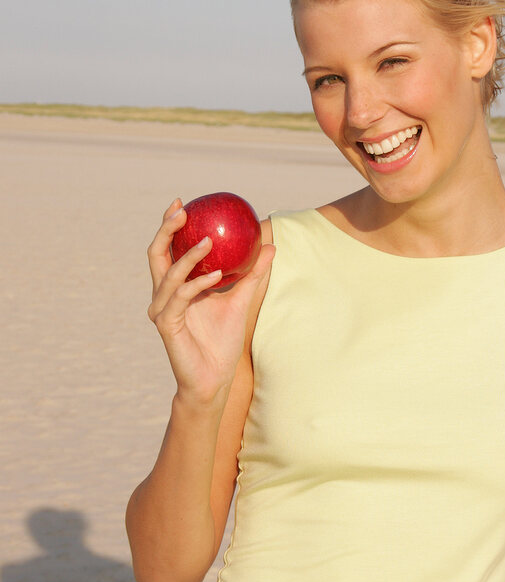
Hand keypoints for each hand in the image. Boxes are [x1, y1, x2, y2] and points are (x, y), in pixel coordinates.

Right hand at [146, 199, 274, 404]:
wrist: (214, 378)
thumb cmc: (223, 340)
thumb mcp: (242, 300)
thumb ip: (253, 273)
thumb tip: (270, 245)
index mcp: (176, 286)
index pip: (167, 249)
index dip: (170, 225)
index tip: (182, 203)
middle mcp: (163, 295)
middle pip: (157, 254)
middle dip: (167, 230)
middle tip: (182, 211)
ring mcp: (162, 310)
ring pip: (169, 274)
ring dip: (189, 256)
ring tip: (210, 241)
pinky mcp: (167, 325)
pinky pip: (181, 298)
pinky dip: (198, 285)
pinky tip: (218, 276)